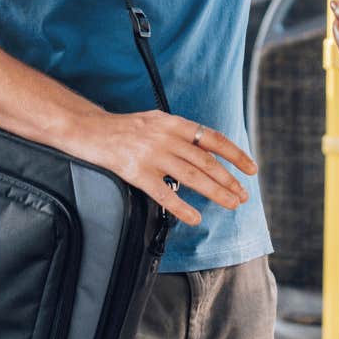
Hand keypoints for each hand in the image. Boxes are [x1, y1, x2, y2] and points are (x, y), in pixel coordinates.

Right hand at [64, 108, 255, 226]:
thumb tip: (205, 149)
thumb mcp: (154, 121)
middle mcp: (165, 136)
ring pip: (192, 177)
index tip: (251, 169)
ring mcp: (150, 154)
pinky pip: (163, 193)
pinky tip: (195, 217)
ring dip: (215, 192)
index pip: (212, 138)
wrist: (88, 129)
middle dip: (229, 180)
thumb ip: (178, 133)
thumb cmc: (121, 128)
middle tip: (243, 196)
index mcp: (172, 122)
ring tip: (230, 204)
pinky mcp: (135, 171)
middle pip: (206, 161)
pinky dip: (182, 207)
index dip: (235, 154)